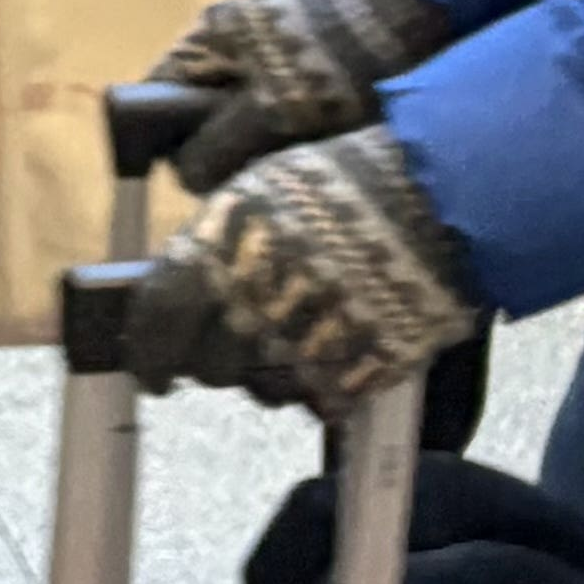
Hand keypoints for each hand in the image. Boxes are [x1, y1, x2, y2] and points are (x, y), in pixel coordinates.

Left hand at [126, 125, 485, 414]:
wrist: (436, 205)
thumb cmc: (341, 182)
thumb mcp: (258, 191)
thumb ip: (215, 241)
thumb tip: (180, 279)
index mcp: (216, 254)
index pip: (157, 320)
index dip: (147, 352)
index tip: (150, 370)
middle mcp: (250, 308)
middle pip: (208, 366)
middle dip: (209, 360)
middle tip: (222, 347)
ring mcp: (302, 348)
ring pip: (261, 389)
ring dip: (263, 373)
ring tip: (283, 343)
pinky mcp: (354, 377)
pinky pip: (314, 401)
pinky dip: (315, 386)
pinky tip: (327, 355)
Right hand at [148, 0, 461, 192]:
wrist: (414, 27)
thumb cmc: (334, 68)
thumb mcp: (270, 113)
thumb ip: (217, 146)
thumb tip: (180, 178)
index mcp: (207, 37)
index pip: (155, 91)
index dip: (159, 137)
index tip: (185, 178)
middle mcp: (229, 38)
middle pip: (197, 107)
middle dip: (213, 146)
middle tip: (241, 181)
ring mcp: (268, 47)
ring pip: (239, 112)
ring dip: (253, 144)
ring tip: (280, 169)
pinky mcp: (306, 61)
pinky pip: (275, 108)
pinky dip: (284, 133)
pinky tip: (308, 152)